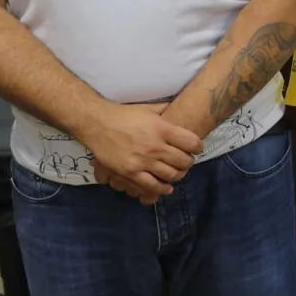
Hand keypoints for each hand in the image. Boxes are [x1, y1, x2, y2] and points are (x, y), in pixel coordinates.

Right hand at [81, 101, 200, 201]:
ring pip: (171, 175)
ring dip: (178, 175)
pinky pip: (152, 185)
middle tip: (186, 161)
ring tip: (177, 173)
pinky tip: (166, 187)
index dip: (198, 147)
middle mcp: (156, 146)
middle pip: (184, 161)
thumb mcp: (149, 108)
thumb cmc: (124, 114)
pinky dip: (162, 188)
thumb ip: (167, 110)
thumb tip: (181, 108)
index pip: (192, 143)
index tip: (196, 149)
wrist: (97, 124)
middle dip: (188, 162)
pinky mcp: (130, 172)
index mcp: (163, 129)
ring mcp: (143, 161)